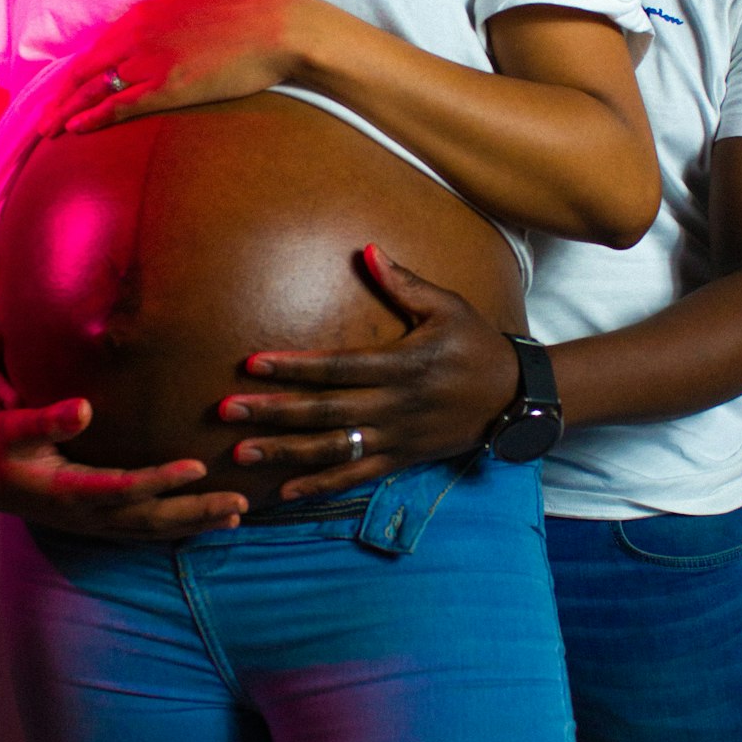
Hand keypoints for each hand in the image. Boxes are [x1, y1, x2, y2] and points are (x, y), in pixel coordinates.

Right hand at [0, 397, 247, 539]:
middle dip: (197, 512)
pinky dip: (179, 527)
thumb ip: (46, 421)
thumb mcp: (10, 428)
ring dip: (196, 523)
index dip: (162, 479)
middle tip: (241, 502)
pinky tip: (208, 521)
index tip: (199, 466)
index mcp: (68, 491)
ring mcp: (93, 523)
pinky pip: (145, 530)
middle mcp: (87, 515)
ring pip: (152, 530)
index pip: (125, 488)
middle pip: (151, 519)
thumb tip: (82, 407)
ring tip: (238, 515)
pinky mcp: (98, 522)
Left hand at [36, 0, 311, 135]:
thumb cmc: (254, 16)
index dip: (77, 69)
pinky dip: (93, 118)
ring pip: (94, 89)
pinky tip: (74, 131)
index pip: (99, 44)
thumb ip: (176, 20)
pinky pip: (119, 105)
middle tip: (42, 115)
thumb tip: (172, 38)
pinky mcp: (169, 87)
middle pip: (86, 68)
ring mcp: (152, 60)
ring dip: (66, 112)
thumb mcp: (203, 6)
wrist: (281, 25)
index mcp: (147, 11)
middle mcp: (139, 33)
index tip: (65, 86)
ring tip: (47, 131)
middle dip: (60, 95)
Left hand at [219, 244, 520, 499]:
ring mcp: (397, 437)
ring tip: (242, 452)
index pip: (338, 367)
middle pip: (325, 411)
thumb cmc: (477, 343)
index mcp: (403, 364)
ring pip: (333, 449)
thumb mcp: (448, 306)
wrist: (514, 396)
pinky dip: (320, 486)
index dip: (294, 367)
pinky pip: (356, 477)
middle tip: (227, 409)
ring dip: (286, 452)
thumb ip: (405, 283)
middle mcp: (395, 405)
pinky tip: (283, 491)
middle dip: (274, 411)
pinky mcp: (401, 459)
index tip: (253, 364)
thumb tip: (368, 250)